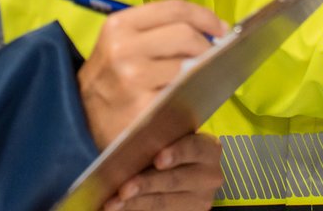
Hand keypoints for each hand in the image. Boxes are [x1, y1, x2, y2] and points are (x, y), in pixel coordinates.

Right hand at [77, 0, 227, 148]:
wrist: (79, 122)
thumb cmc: (108, 80)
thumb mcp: (119, 45)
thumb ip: (158, 32)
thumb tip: (213, 29)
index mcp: (119, 26)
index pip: (174, 8)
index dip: (205, 16)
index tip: (221, 28)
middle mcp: (123, 48)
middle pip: (185, 34)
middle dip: (208, 44)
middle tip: (214, 56)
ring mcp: (133, 79)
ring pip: (188, 65)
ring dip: (202, 71)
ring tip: (201, 77)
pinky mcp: (143, 107)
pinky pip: (182, 94)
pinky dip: (193, 94)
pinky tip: (190, 97)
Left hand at [103, 133, 222, 210]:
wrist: (170, 164)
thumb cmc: (164, 142)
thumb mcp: (164, 130)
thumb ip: (154, 124)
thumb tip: (138, 121)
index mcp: (209, 149)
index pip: (194, 148)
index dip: (177, 153)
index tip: (157, 159)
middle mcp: (209, 176)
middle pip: (176, 180)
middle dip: (147, 184)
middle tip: (123, 189)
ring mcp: (199, 199)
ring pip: (164, 203)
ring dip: (136, 203)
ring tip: (113, 202)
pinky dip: (136, 210)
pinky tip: (118, 207)